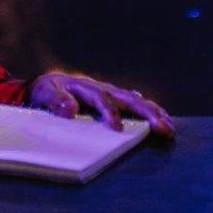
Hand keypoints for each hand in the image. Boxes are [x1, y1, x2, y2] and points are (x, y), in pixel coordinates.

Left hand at [28, 72, 175, 138]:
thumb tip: (70, 110)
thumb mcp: (44, 93)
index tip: (118, 128)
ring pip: (135, 101)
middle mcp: (102, 89)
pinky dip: (148, 111)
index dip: (110, 112)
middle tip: (163, 127)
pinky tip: (160, 119)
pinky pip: (133, 105)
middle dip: (146, 113)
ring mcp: (110, 94)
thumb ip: (56, 101)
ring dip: (153, 113)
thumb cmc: (47, 91)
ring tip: (168, 126)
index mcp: (85, 87)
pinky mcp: (113, 100)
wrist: (48, 85)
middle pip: (128, 99)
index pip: (102, 99)